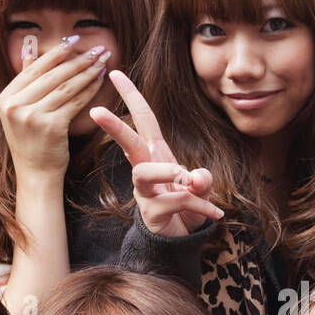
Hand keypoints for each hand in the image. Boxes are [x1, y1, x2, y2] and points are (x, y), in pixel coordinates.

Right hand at [0, 36, 109, 179]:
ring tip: (102, 60)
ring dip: (87, 71)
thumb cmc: (32, 142)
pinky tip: (100, 80)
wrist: (36, 174)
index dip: (56, 52)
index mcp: (5, 98)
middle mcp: (15, 106)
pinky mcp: (51, 127)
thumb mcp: (19, 110)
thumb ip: (25, 80)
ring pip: (65, 86)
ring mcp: (32, 116)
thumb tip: (30, 49)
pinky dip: (89, 89)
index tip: (73, 39)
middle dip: (77, 59)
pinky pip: (75, 102)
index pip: (34, 68)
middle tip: (96, 48)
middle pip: (52, 75)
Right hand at [90, 71, 221, 236]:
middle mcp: (146, 170)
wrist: (180, 241)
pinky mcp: (152, 214)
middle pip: (128, 144)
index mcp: (156, 154)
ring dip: (165, 171)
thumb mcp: (200, 189)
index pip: (143, 119)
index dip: (131, 96)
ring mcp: (146, 193)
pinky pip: (178, 202)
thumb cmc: (187, 207)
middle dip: (114, 128)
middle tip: (97, 112)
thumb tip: (196, 177)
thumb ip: (202, 179)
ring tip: (184, 177)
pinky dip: (201, 206)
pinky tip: (217, 212)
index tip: (115, 72)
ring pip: (144, 174)